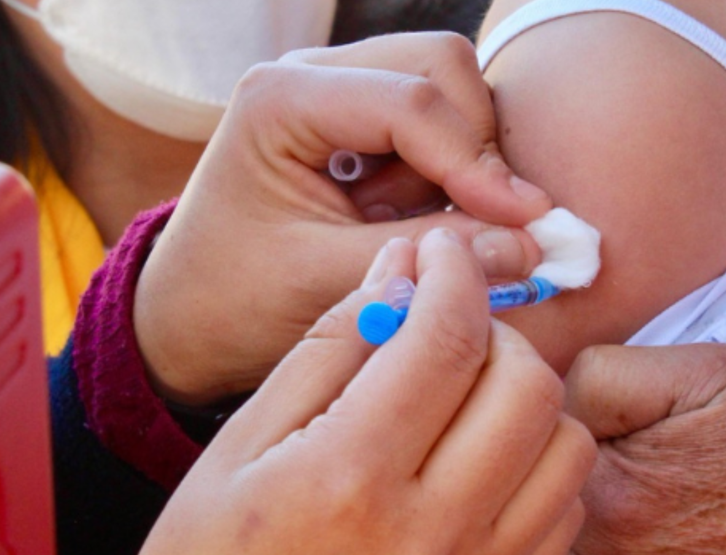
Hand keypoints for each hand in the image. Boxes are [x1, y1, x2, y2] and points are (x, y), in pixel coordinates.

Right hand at [117, 229, 592, 554]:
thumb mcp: (244, 440)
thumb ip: (334, 346)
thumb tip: (405, 271)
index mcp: (349, 478)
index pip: (446, 340)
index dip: (452, 273)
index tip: (440, 251)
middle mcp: (428, 535)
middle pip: (529, 386)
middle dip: (497, 332)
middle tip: (452, 331)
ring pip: (568, 448)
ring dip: (530, 401)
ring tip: (471, 400)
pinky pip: (564, 515)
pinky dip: (539, 469)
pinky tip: (485, 463)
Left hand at [134, 32, 553, 406]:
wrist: (190, 317)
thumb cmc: (237, 305)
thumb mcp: (329, 287)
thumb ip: (430, 261)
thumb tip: (535, 248)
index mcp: (282, 99)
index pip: (412, 102)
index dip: (479, 164)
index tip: (530, 225)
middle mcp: (311, 74)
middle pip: (442, 67)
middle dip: (473, 149)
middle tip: (468, 228)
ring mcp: (338, 89)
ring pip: (451, 90)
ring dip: (458, 164)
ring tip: (408, 229)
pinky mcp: (360, 117)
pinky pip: (438, 124)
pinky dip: (445, 173)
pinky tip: (402, 220)